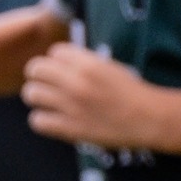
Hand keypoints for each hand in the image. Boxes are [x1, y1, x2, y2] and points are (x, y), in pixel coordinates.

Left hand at [23, 43, 160, 148]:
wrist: (149, 119)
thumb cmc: (131, 92)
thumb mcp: (109, 67)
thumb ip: (84, 63)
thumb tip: (58, 61)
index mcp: (89, 64)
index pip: (54, 52)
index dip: (56, 60)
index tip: (62, 69)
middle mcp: (76, 82)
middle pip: (35, 69)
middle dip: (39, 75)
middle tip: (46, 83)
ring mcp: (71, 106)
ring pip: (31, 93)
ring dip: (37, 96)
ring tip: (47, 101)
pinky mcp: (69, 128)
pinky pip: (37, 120)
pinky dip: (41, 120)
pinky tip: (52, 119)